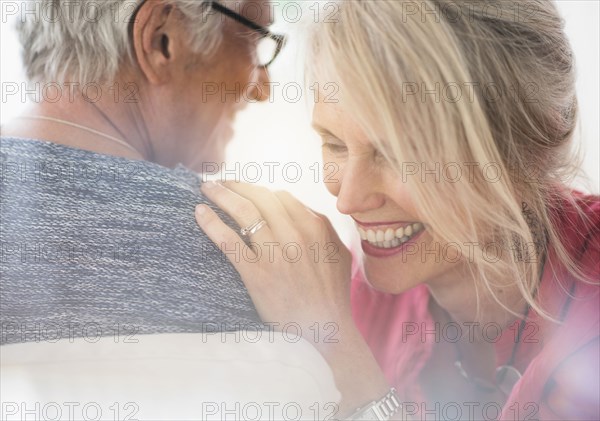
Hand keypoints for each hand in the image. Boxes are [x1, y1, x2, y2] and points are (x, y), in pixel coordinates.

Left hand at [195, 181, 353, 339]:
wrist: (325, 330)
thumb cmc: (331, 295)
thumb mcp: (338, 255)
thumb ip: (323, 228)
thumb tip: (304, 210)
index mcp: (315, 227)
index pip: (281, 197)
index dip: (259, 191)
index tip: (245, 191)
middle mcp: (296, 235)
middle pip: (259, 197)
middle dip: (236, 185)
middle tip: (220, 182)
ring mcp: (276, 253)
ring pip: (243, 212)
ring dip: (221, 195)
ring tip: (206, 189)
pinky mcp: (257, 273)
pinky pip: (229, 240)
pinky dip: (211, 223)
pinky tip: (199, 213)